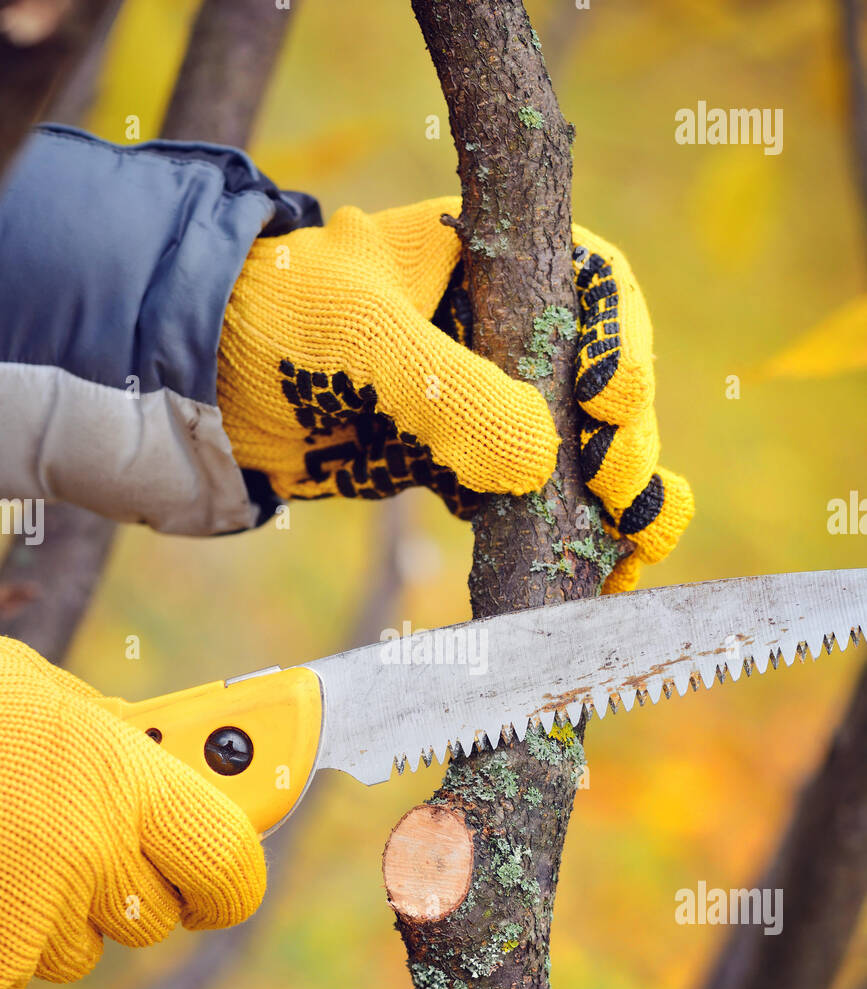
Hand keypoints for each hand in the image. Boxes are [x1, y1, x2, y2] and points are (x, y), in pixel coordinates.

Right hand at [0, 639, 265, 988]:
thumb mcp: (56, 703)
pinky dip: (0, 943)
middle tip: (85, 846)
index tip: (219, 882)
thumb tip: (180, 769)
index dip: (229, 879)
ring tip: (6, 846)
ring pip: (77, 951)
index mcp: (127, 780)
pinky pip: (13, 976)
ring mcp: (30, 911)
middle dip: (129, 889)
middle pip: (154, 918)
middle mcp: (89, 853)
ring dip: (54, 914)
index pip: (233, 866)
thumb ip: (123, 747)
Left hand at [217, 198, 692, 589]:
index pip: (594, 289)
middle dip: (627, 439)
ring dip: (613, 501)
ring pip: (575, 448)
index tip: (606, 403)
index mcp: (489, 264)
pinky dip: (560, 533)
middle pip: (601, 382)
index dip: (620, 345)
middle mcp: (499, 331)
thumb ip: (456, 395)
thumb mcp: (368, 341)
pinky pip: (527, 500)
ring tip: (630, 553)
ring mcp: (479, 402)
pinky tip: (594, 572)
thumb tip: (545, 461)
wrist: (195, 388)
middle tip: (620, 491)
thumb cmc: (274, 325)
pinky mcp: (453, 465)